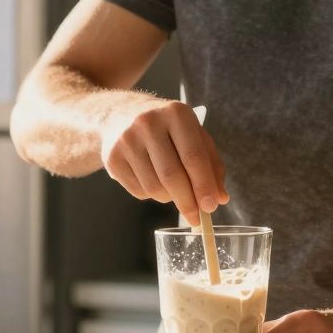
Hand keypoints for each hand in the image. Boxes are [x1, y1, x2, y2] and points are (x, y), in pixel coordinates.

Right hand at [99, 100, 227, 225]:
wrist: (121, 115)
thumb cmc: (167, 129)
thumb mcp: (193, 136)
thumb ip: (211, 165)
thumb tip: (220, 198)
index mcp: (176, 114)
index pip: (193, 157)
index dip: (204, 185)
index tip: (211, 207)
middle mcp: (148, 123)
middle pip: (172, 176)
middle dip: (188, 202)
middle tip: (196, 217)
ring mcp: (126, 140)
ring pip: (154, 188)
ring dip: (170, 198)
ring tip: (173, 190)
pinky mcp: (112, 158)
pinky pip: (138, 192)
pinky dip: (152, 195)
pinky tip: (153, 180)